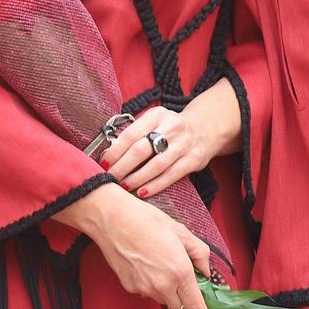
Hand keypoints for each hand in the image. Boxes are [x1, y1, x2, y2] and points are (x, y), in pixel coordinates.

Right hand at [66, 184, 216, 308]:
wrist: (112, 220)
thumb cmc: (146, 221)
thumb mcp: (181, 232)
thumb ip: (200, 253)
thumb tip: (205, 270)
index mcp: (180, 272)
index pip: (196, 308)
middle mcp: (162, 286)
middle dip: (187, 305)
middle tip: (187, 285)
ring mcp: (144, 289)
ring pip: (164, 301)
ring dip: (169, 292)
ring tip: (162, 264)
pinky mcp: (130, 287)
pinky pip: (148, 293)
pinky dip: (152, 284)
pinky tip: (147, 264)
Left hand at [102, 82, 239, 196]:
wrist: (205, 128)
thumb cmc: (170, 129)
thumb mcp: (155, 121)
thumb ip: (136, 132)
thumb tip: (109, 154)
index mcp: (157, 115)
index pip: (130, 134)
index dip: (114, 151)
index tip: (103, 163)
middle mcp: (172, 127)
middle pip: (141, 150)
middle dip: (122, 167)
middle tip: (110, 178)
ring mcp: (184, 144)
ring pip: (156, 165)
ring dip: (137, 178)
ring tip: (123, 186)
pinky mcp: (194, 160)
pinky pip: (171, 175)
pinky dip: (155, 185)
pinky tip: (142, 192)